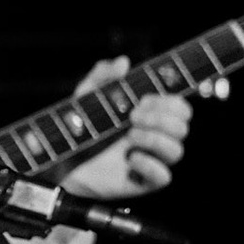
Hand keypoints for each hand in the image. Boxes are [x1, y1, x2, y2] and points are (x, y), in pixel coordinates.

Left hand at [59, 56, 192, 200]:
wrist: (60, 161)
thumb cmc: (78, 127)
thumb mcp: (86, 96)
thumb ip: (103, 76)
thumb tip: (124, 61)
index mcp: (148, 116)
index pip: (180, 108)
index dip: (168, 102)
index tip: (141, 100)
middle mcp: (154, 138)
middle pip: (183, 127)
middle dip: (161, 118)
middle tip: (133, 117)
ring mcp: (150, 160)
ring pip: (177, 151)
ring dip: (155, 140)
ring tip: (129, 137)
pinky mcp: (142, 182)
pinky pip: (164, 177)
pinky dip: (150, 165)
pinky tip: (129, 159)